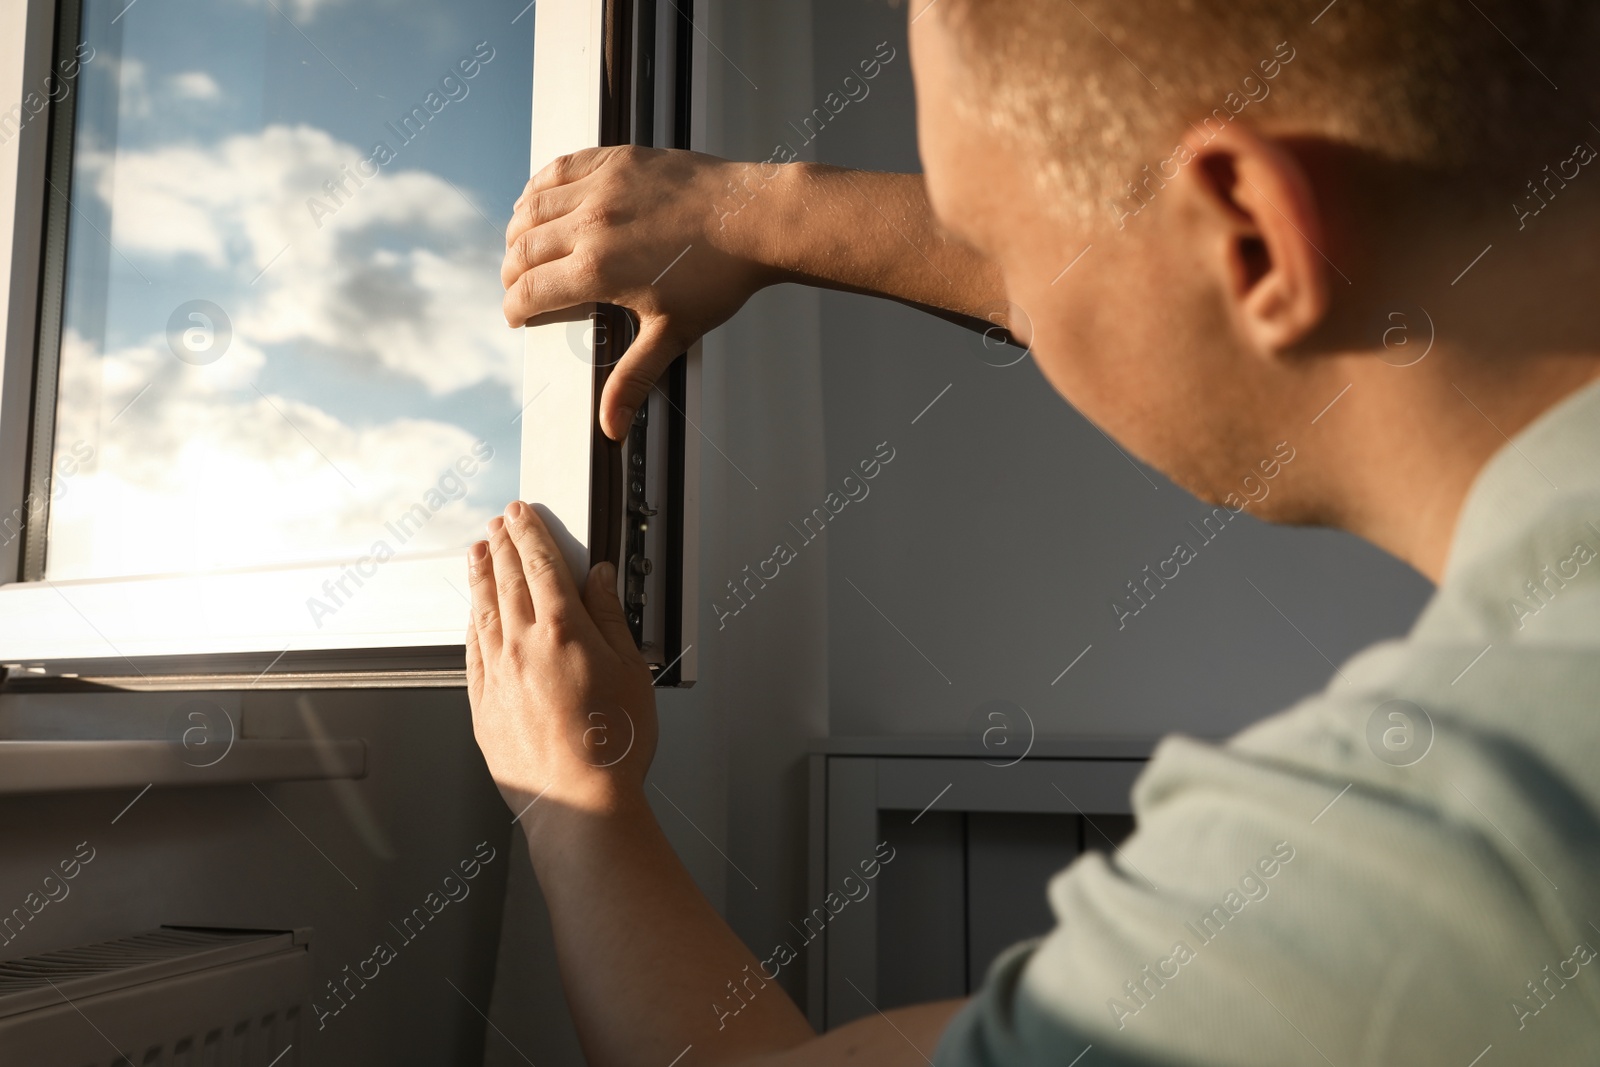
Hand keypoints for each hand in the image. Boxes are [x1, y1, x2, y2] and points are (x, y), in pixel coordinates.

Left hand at [465, 501, 657, 824]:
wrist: (581, 803)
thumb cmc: (613, 748)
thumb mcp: (632, 671)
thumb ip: (611, 618)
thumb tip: (601, 581)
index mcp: (563, 631)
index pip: (541, 565)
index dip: (530, 534)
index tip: (522, 514)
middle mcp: (523, 647)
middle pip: (506, 581)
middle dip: (502, 546)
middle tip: (498, 523)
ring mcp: (498, 676)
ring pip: (483, 611)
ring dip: (480, 576)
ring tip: (477, 552)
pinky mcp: (483, 705)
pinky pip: (472, 651)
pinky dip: (472, 623)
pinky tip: (473, 615)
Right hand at [502, 145, 779, 438]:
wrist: (755, 220)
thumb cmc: (718, 278)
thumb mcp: (672, 333)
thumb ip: (633, 377)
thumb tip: (611, 427)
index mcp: (597, 269)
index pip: (529, 292)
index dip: (515, 309)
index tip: (517, 316)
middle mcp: (590, 223)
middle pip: (522, 250)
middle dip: (512, 275)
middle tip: (518, 288)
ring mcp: (601, 186)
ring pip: (531, 207)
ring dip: (518, 232)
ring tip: (522, 249)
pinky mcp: (616, 159)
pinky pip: (557, 168)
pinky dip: (538, 188)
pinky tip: (538, 201)